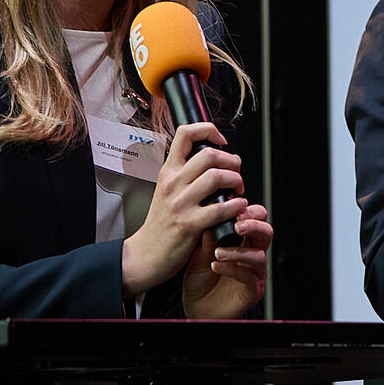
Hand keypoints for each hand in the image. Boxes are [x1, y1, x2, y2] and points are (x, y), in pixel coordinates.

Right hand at [120, 122, 246, 301]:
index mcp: (168, 171)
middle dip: (232, 161)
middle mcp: (173, 183)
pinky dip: (236, 206)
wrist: (146, 254)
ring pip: (217, 177)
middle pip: (209, 154)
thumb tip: (213, 156)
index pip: (185, 133)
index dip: (208, 130)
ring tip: (238, 191)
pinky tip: (238, 207)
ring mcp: (180, 204)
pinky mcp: (189, 224)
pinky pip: (220, 208)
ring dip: (236, 181)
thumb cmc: (161, 223)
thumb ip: (185, 172)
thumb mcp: (167, 189)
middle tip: (236, 173)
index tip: (221, 141)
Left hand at [182, 202, 270, 317]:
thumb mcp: (198, 254)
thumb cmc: (200, 280)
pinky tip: (216, 265)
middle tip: (237, 225)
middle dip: (253, 225)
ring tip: (218, 252)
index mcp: (243, 240)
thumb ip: (206, 238)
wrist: (196, 307)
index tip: (234, 207)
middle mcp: (252, 254)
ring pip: (259, 255)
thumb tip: (209, 215)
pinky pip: (248, 276)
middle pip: (266, 232)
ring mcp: (254, 273)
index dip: (249, 211)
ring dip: (238, 251)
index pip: (256, 219)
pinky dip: (232, 268)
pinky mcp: (252, 290)